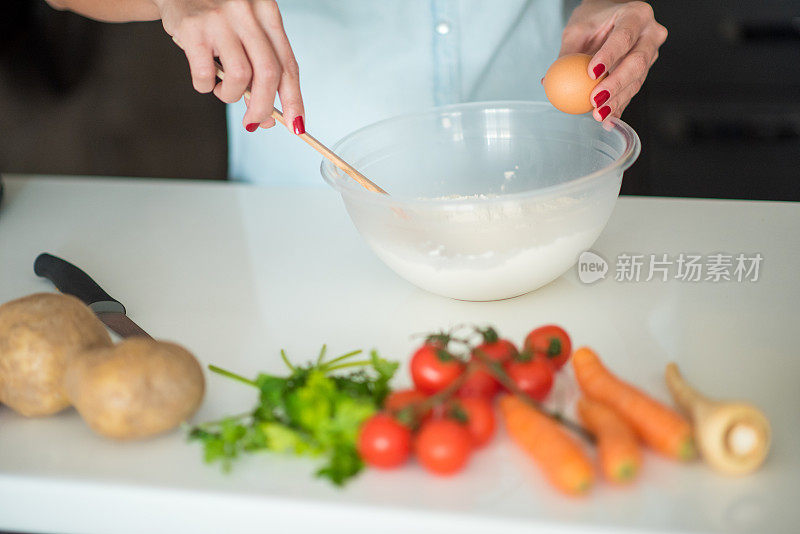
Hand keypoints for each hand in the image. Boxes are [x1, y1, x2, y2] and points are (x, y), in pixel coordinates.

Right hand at [156, 0, 304, 132]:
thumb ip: (258, 66)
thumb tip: (266, 117)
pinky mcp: (194, 29)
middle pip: (269, 75)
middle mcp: (248, 13)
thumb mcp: (245, 32)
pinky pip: (205, 76)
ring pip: (240, 77)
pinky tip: (204, 78)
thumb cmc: (215, 16)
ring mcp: (221, 19)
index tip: (296, 124)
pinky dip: (205, 87)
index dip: (294, 99)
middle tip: (253, 123)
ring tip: (222, 89)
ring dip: (231, 95)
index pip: (288, 65)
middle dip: (263, 108)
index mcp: (268, 13)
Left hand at [560, 0, 666, 121]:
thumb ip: (567, 54)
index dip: (610, 56)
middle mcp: (650, 33)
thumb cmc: (595, 19)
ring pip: (638, 80)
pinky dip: (619, 105)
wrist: (613, 16)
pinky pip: (633, 90)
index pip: (624, 37)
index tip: (592, 73)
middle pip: (637, 62)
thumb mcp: (577, 29)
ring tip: (598, 114)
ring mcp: (652, 52)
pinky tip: (608, 119)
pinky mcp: (646, 70)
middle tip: (596, 100)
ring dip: (618, 100)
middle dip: (616, 84)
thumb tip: (547, 82)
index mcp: (636, 15)